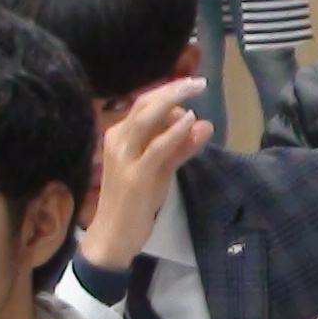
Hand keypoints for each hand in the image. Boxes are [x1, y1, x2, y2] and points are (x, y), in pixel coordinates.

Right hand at [78, 79, 210, 270]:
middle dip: (173, 89)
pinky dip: (173, 132)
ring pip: (146, 118)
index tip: (190, 85)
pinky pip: (156, 147)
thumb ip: (181, 148)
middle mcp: (118, 140)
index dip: (168, 91)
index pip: (143, 104)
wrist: (113, 236)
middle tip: (198, 82)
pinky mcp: (135, 176)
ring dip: (173, 101)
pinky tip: (189, 122)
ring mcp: (124, 157)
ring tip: (196, 90)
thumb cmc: (134, 201)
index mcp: (119, 135)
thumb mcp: (161, 169)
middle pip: (144, 103)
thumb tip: (204, 124)